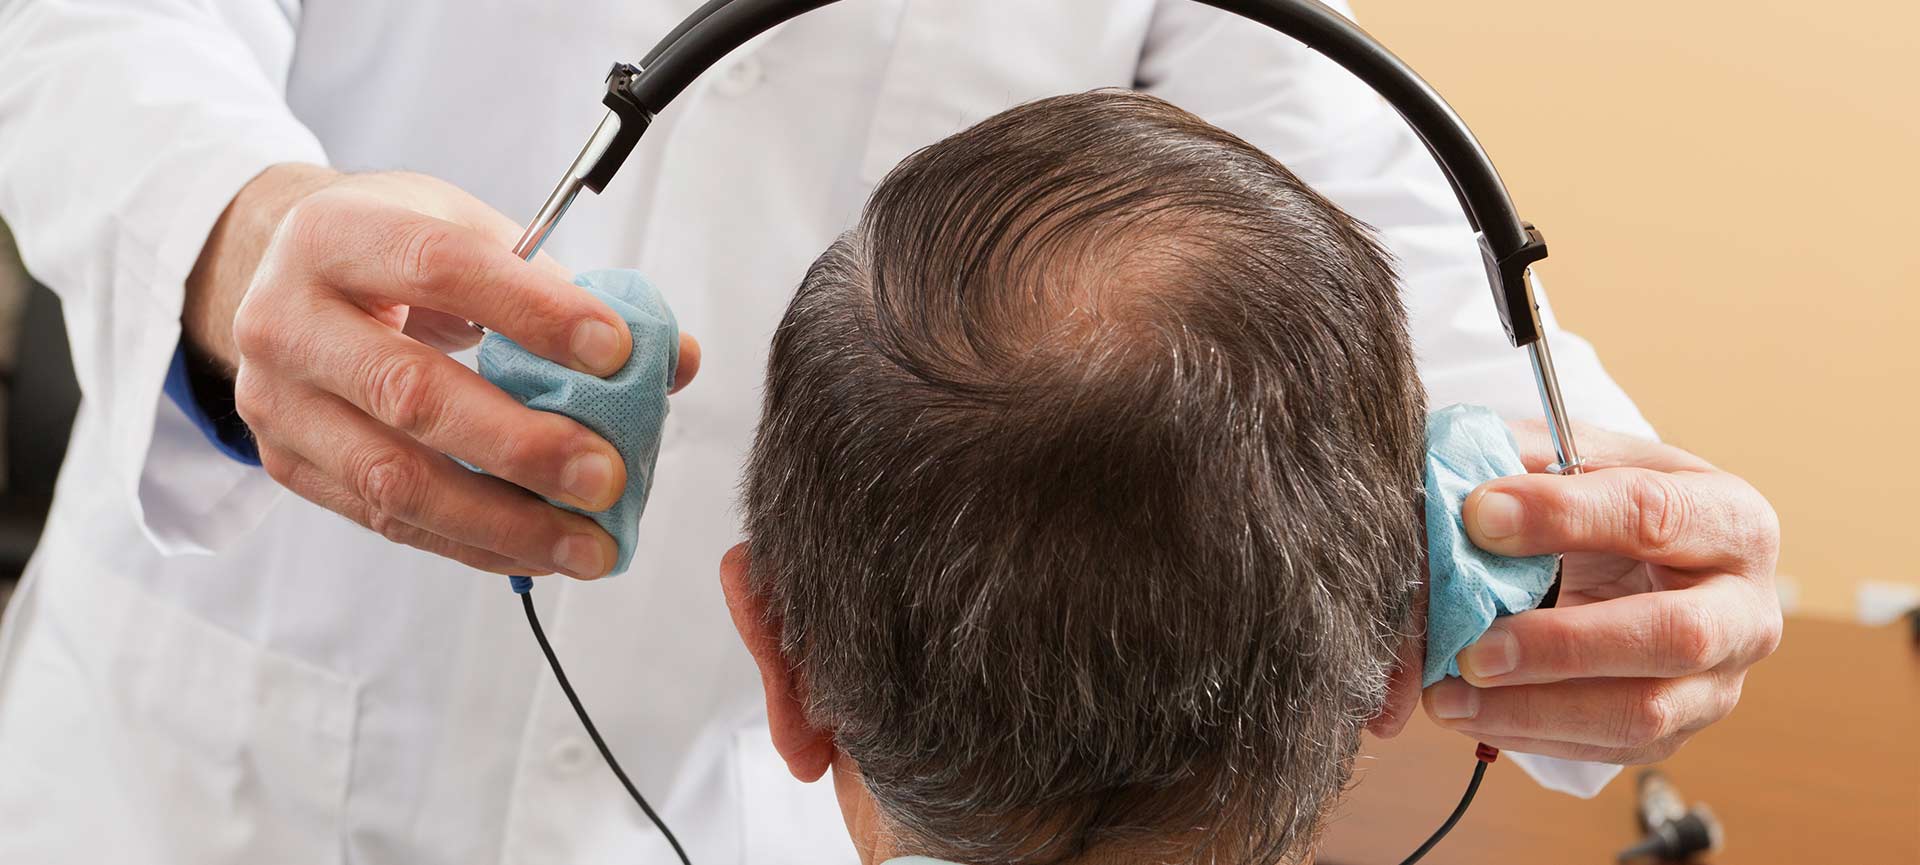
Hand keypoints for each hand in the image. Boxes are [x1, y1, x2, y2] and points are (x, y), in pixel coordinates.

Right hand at [187, 165, 698, 577]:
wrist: (285, 276)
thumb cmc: (396, 253)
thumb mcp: (470, 233)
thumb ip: (567, 290)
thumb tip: (674, 360)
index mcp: (335, 236)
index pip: (442, 268)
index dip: (535, 312)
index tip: (619, 353)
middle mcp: (286, 319)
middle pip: (410, 393)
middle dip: (522, 444)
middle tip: (609, 475)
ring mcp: (277, 403)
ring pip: (394, 479)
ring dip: (505, 521)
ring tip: (590, 543)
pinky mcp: (290, 467)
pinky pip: (389, 521)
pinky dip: (476, 543)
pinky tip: (541, 551)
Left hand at [1419, 420, 1782, 762]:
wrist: (1633, 558)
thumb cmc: (1602, 500)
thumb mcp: (1577, 457)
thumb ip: (1523, 460)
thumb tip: (1453, 491)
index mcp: (1732, 518)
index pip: (1655, 514)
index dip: (1563, 515)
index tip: (1477, 515)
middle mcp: (1745, 609)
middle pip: (1676, 635)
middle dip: (1564, 646)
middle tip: (1472, 649)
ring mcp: (1719, 681)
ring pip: (1642, 711)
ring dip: (1534, 709)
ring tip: (1449, 695)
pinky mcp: (1678, 730)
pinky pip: (1607, 747)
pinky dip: (1528, 733)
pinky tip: (1468, 713)